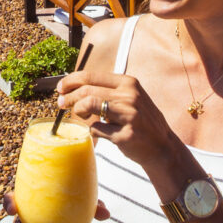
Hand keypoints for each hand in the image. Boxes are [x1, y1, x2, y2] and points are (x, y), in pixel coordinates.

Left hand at [57, 68, 176, 168]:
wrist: (162, 146)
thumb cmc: (141, 121)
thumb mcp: (130, 98)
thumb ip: (107, 91)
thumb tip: (75, 87)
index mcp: (128, 83)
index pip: (91, 76)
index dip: (71, 81)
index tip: (61, 88)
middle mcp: (129, 96)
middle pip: (86, 91)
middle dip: (69, 97)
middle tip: (61, 104)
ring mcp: (128, 115)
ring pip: (89, 105)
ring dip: (78, 111)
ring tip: (79, 116)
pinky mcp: (125, 134)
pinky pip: (96, 129)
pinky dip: (91, 130)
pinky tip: (97, 131)